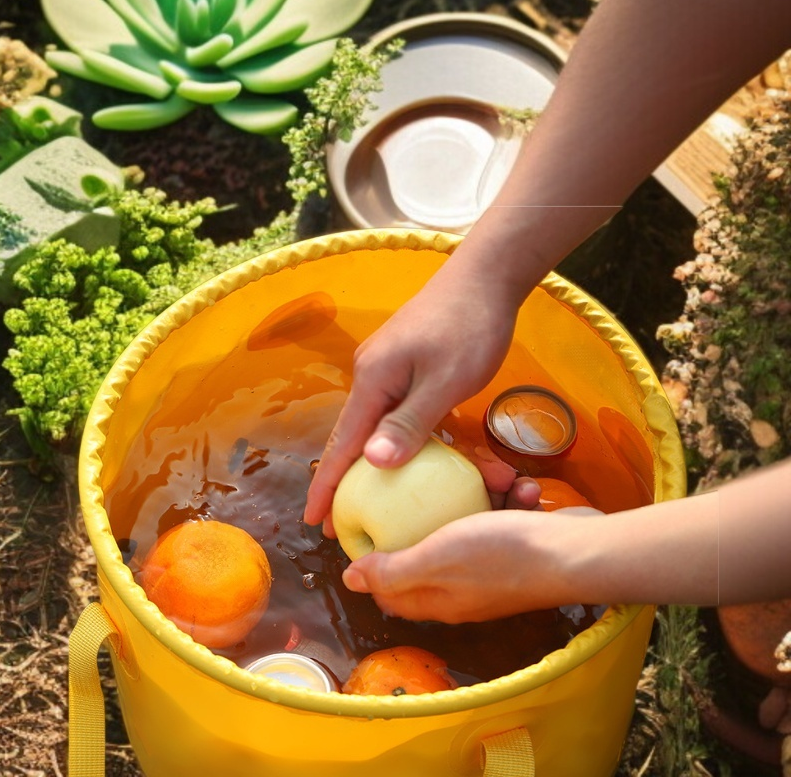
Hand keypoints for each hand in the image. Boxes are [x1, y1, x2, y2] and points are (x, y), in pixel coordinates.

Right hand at [304, 259, 520, 534]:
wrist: (485, 277)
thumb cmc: (470, 327)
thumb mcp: (445, 382)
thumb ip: (409, 423)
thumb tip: (372, 462)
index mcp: (374, 380)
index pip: (343, 443)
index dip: (327, 484)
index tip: (313, 521)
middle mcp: (371, 375)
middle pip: (352, 436)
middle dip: (342, 480)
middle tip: (339, 521)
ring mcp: (387, 368)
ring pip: (375, 425)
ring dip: (372, 461)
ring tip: (368, 498)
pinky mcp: (406, 365)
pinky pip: (395, 411)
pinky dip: (397, 438)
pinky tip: (405, 455)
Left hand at [340, 505, 603, 623]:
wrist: (577, 554)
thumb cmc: (503, 556)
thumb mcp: (436, 559)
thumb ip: (393, 571)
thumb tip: (349, 579)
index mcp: (434, 599)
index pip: (388, 588)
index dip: (375, 558)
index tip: (371, 517)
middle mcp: (460, 590)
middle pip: (426, 553)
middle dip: (425, 518)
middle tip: (428, 487)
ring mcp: (491, 571)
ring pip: (467, 527)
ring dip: (476, 500)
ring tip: (493, 479)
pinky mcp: (518, 550)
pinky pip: (501, 520)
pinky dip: (508, 501)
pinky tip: (519, 487)